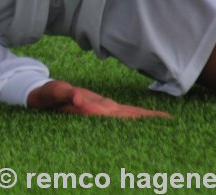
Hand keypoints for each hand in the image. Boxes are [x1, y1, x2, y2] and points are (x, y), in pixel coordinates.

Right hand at [27, 80, 169, 118]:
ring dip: (146, 119)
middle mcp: (101, 116)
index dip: (138, 119)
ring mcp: (103, 113)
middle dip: (148, 122)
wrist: (43, 98)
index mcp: (93, 114)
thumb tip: (79, 100)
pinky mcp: (102, 108)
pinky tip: (147, 116)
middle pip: (130, 120)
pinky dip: (137, 114)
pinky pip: (123, 112)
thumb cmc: (48, 96)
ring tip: (165, 121)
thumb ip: (67, 94)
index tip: (156, 121)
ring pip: (129, 117)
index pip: (120, 118)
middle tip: (172, 124)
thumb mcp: (55, 92)